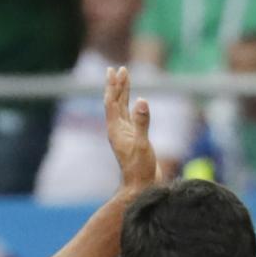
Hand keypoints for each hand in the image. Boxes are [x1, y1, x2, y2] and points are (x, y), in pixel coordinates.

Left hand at [104, 66, 158, 190]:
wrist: (141, 187)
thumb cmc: (140, 169)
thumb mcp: (143, 145)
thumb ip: (142, 123)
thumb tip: (142, 101)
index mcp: (116, 129)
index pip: (112, 102)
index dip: (114, 86)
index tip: (116, 71)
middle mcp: (118, 129)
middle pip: (115, 102)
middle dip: (117, 85)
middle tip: (118, 69)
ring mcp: (125, 134)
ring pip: (122, 108)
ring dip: (123, 93)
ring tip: (125, 78)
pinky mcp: (134, 138)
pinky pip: (130, 116)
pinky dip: (131, 105)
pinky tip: (135, 100)